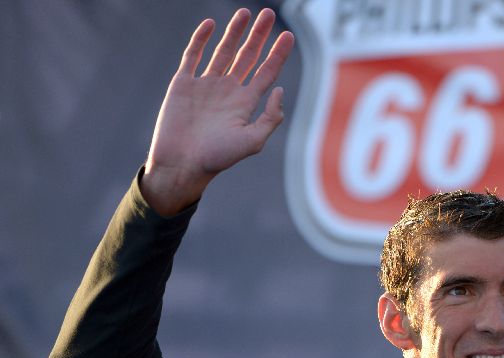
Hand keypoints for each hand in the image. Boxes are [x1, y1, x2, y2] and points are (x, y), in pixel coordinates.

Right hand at [141, 8, 293, 215]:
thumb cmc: (217, 158)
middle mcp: (228, 91)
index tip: (289, 36)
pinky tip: (211, 24)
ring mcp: (205, 85)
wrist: (182, 164)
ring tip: (246, 12)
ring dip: (235, 32)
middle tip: (269, 14)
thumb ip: (270, 117)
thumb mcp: (252, 141)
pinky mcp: (183, 84)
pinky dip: (201, 39)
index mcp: (245, 104)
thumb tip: (280, 90)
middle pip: (248, 57)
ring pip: (223, 51)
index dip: (278, 54)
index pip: (266, 73)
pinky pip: (193, 55)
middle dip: (259, 36)